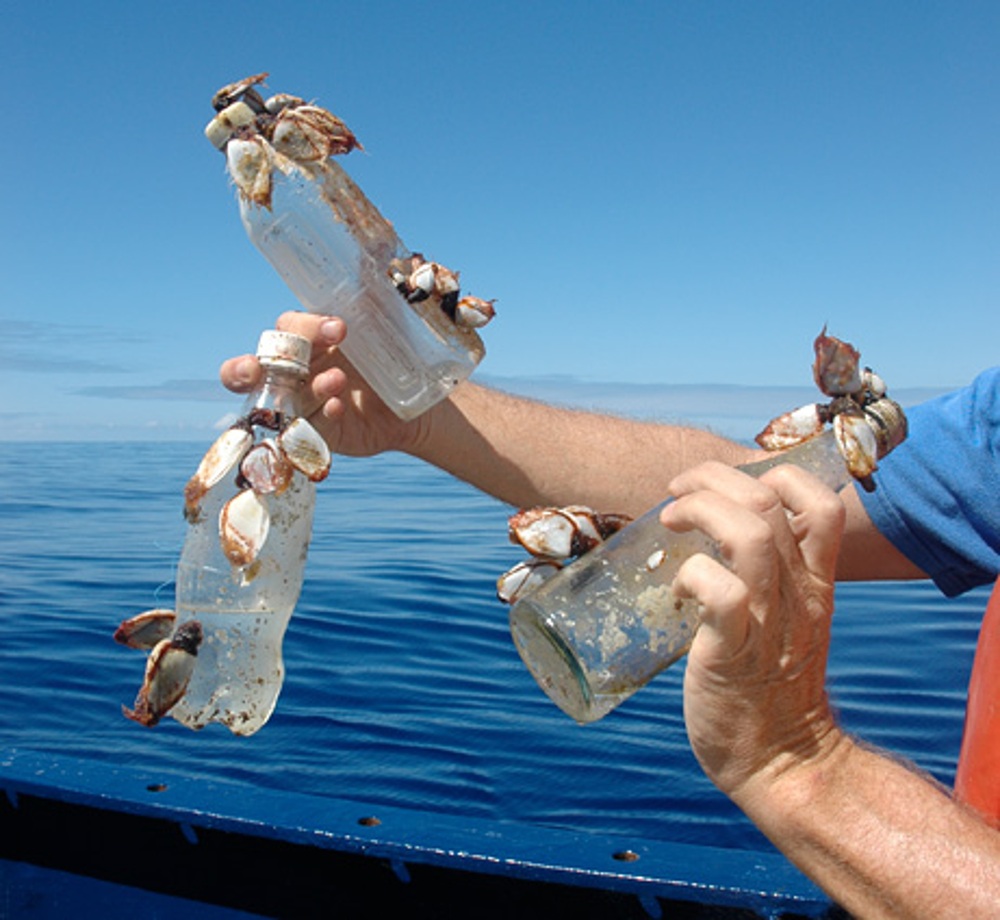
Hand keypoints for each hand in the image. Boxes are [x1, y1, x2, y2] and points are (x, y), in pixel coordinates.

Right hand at [219, 311, 423, 456]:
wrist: (419, 404)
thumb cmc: (394, 356)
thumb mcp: (386, 321)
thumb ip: (370, 292)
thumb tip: (374, 254)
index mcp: (306, 339)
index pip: (287, 328)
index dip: (303, 327)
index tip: (338, 327)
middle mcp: (294, 371)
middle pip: (255, 368)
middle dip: (246, 367)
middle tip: (259, 367)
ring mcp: (301, 404)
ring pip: (282, 400)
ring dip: (305, 388)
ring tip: (338, 381)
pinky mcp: (316, 433)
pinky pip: (306, 429)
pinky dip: (321, 416)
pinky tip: (339, 408)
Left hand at [660, 462, 847, 801]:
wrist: (783, 764)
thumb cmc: (770, 687)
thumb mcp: (786, 622)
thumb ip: (765, 582)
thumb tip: (710, 540)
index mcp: (814, 583)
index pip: (822, 503)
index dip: (775, 474)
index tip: (729, 483)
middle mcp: (799, 595)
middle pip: (769, 503)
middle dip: (714, 478)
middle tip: (677, 492)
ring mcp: (769, 623)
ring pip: (751, 536)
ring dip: (702, 512)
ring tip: (671, 520)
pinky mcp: (734, 654)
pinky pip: (721, 593)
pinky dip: (692, 574)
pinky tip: (676, 587)